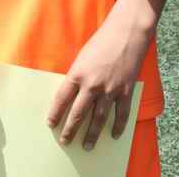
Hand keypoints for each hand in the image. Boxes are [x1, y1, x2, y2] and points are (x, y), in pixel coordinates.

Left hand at [47, 11, 151, 148]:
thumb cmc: (102, 41)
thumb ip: (78, 76)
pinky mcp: (126, 91)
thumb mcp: (82, 57)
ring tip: (87, 146)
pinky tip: (114, 135)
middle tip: (66, 142)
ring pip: (99, 119)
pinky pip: (121, 114)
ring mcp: (110, 90)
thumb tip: (73, 94)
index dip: (55, 114)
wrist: (127, 33)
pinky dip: (118, 126)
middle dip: (71, 129)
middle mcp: (92, 85)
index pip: (62, 100)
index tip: (51, 124)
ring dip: (92, 134)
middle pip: (78, 113)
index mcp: (77, 74)